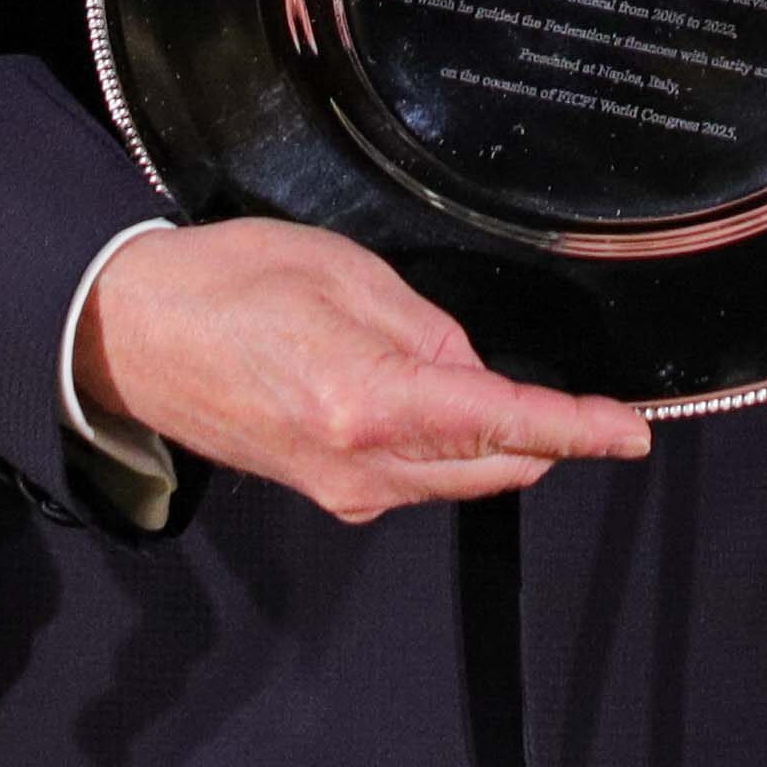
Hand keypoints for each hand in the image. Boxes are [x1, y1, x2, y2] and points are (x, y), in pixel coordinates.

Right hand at [77, 216, 652, 524]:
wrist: (133, 337)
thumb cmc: (228, 283)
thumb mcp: (344, 273)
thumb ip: (427, 330)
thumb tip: (476, 376)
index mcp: (369, 403)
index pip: (504, 425)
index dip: (579, 429)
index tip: (633, 432)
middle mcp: (362, 467)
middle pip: (495, 467)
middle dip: (543, 434)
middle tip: (574, 397)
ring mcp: (343, 491)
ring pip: (458, 478)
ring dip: (492, 439)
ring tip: (463, 371)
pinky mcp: (328, 493)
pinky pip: (416, 479)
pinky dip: (447, 446)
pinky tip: (433, 401)